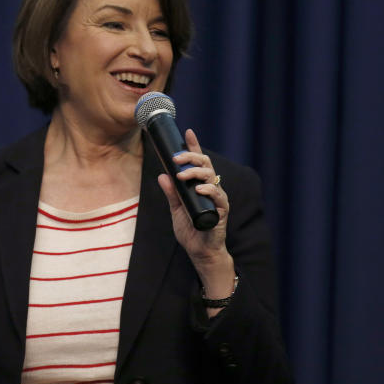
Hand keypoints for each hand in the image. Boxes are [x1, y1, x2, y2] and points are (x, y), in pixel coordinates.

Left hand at [156, 129, 235, 299]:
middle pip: (206, 164)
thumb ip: (171, 193)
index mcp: (200, 185)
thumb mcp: (176, 209)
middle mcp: (211, 188)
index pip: (198, 162)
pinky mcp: (222, 210)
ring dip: (196, 172)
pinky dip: (209, 190)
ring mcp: (217, 198)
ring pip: (211, 176)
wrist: (200, 252)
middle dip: (192, 156)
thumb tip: (162, 175)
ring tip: (181, 173)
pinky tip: (199, 188)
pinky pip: (218, 196)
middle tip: (177, 158)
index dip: (194, 146)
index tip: (188, 131)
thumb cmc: (190, 230)